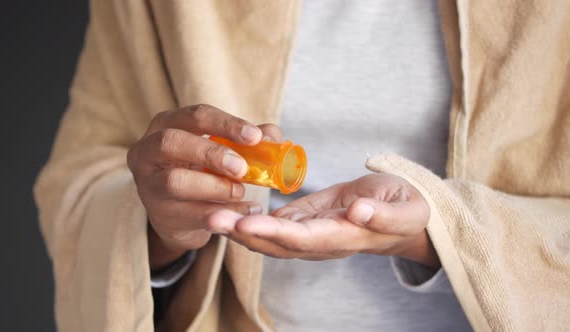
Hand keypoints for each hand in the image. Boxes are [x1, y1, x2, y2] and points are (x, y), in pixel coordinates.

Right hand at [127, 104, 281, 269]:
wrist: (180, 212)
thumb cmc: (202, 170)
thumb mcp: (221, 150)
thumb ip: (247, 140)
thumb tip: (272, 135)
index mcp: (167, 124)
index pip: (196, 116)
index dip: (226, 124)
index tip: (255, 137)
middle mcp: (148, 149)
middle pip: (172, 142)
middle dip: (211, 153)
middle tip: (242, 168)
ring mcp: (148, 183)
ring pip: (175, 181)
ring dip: (214, 186)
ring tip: (240, 192)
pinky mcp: (158, 214)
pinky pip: (187, 213)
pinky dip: (219, 213)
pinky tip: (242, 212)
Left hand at [206, 173, 438, 268]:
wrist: (402, 216)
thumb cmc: (407, 210)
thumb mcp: (406, 210)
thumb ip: (384, 216)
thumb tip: (357, 213)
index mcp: (343, 237)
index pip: (303, 239)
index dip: (274, 234)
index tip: (246, 224)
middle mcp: (320, 242)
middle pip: (276, 243)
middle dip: (243, 233)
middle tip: (212, 219)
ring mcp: (309, 233)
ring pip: (269, 236)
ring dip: (239, 228)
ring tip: (210, 214)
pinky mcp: (305, 220)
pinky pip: (274, 224)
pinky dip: (249, 218)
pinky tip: (228, 207)